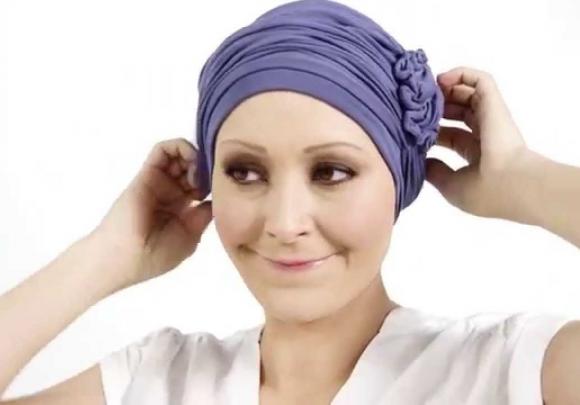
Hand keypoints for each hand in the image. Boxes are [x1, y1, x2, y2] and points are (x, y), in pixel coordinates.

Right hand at [89, 138, 212, 289]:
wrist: (126, 258)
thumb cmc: (156, 255)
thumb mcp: (190, 238)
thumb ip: (204, 216)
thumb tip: (215, 199)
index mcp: (182, 209)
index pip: (204, 185)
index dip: (215, 183)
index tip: (223, 189)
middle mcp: (172, 192)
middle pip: (194, 167)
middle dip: (208, 168)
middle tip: (211, 180)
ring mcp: (160, 181)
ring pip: (180, 154)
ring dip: (196, 156)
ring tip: (198, 173)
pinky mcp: (148, 172)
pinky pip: (163, 149)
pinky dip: (180, 147)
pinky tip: (190, 164)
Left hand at [425, 66, 532, 219]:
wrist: (511, 185)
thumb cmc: (484, 190)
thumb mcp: (452, 186)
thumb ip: (436, 172)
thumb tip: (422, 162)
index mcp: (477, 154)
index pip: (452, 135)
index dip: (433, 129)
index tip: (413, 128)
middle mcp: (485, 134)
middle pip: (459, 112)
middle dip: (438, 107)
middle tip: (417, 106)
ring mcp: (491, 117)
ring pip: (468, 93)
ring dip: (447, 88)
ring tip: (425, 89)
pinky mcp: (494, 104)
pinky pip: (481, 80)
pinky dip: (462, 74)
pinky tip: (442, 78)